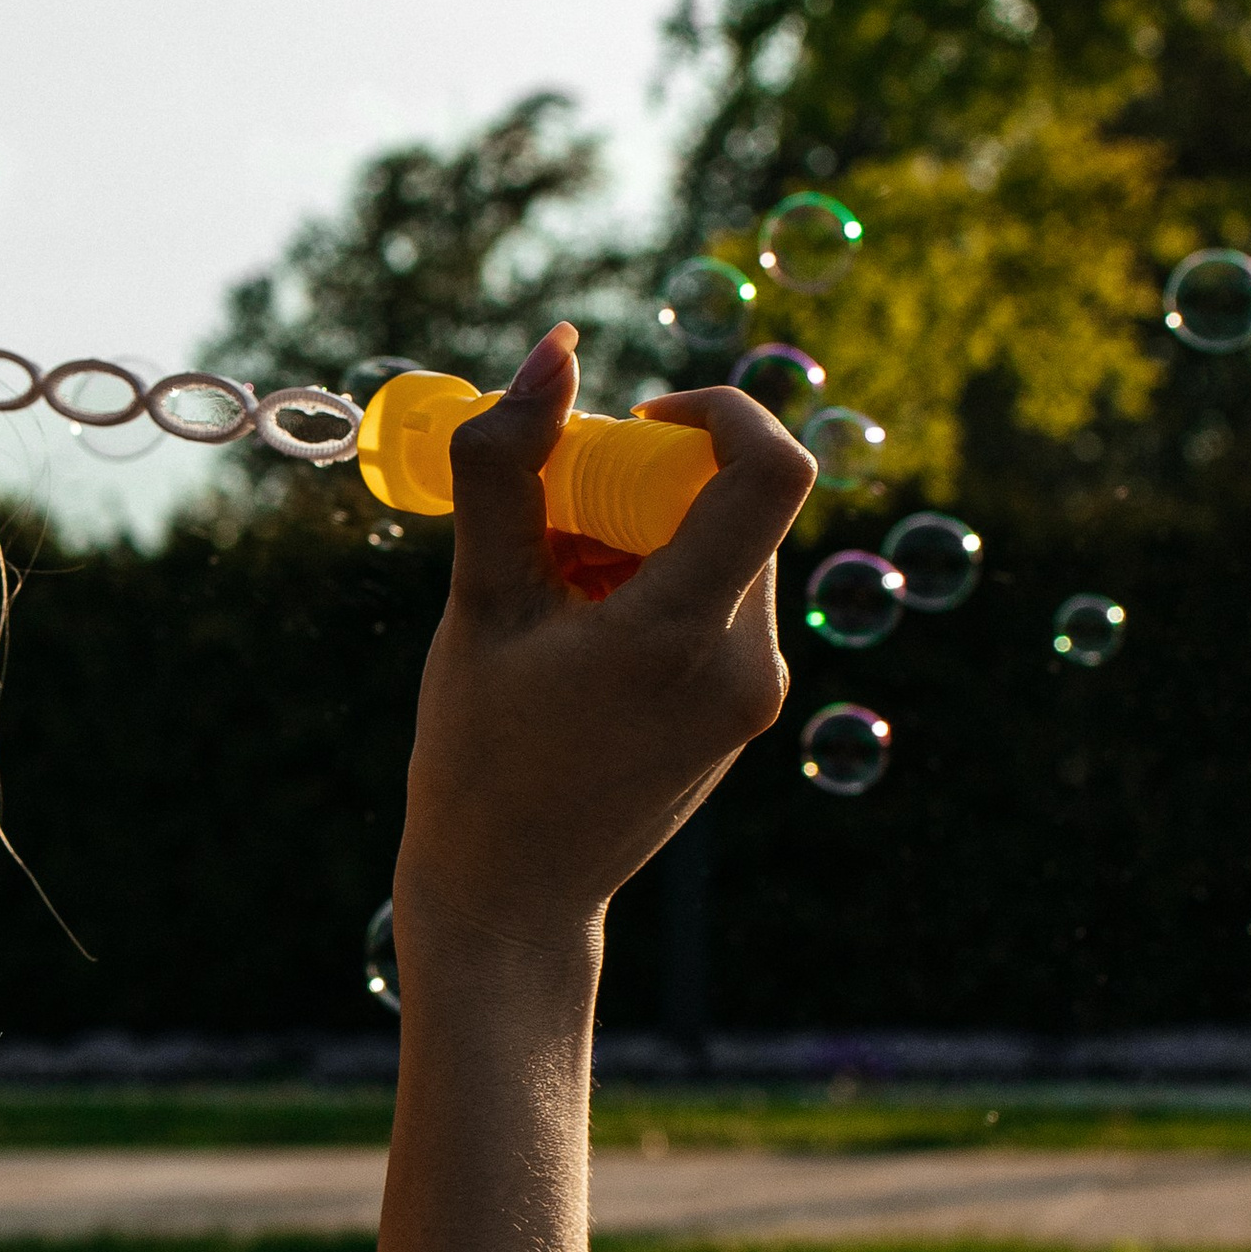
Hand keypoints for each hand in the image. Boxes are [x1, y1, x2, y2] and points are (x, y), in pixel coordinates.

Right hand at [391, 325, 815, 958]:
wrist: (511, 899)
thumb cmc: (480, 759)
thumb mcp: (480, 602)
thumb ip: (510, 469)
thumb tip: (555, 352)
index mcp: (687, 635)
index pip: (770, 470)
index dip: (718, 409)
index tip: (638, 415)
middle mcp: (749, 664)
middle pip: (732, 504)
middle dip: (643, 483)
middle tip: (550, 525)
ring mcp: (756, 694)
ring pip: (722, 551)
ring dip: (642, 536)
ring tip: (554, 598)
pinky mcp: (745, 711)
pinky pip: (718, 602)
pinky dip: (653, 584)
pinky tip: (577, 638)